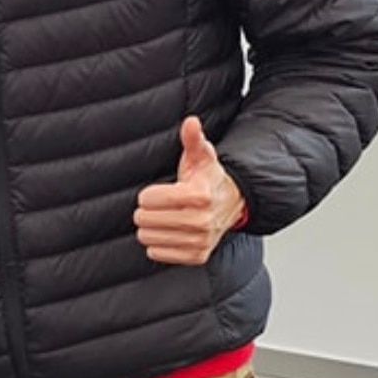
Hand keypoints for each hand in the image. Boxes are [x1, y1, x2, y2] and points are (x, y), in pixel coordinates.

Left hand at [133, 116, 244, 264]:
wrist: (232, 203)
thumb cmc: (208, 179)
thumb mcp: (200, 156)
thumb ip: (192, 139)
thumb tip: (190, 122)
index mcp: (198, 196)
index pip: (148, 199)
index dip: (149, 194)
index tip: (161, 191)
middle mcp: (201, 222)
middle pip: (144, 219)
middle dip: (147, 210)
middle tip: (161, 205)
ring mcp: (199, 241)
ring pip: (148, 238)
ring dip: (151, 228)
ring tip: (166, 218)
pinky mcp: (196, 256)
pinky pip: (157, 254)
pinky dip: (159, 244)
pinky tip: (170, 232)